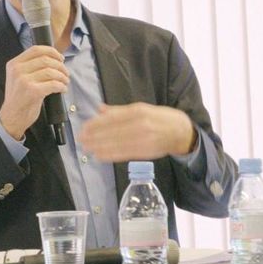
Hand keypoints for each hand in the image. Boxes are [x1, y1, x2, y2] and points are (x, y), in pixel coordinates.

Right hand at [0, 45, 69, 139]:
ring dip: (62, 76)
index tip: (60, 58)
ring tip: (65, 82)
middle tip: (66, 73)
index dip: (52, 51)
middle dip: (60, 66)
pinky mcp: (33, 91)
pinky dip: (61, 86)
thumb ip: (29, 66)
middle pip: (46, 60)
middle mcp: (18, 70)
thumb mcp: (17, 77)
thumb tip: (53, 59)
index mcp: (14, 64)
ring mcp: (24, 80)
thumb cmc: (18, 98)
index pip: (36, 49)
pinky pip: (53, 84)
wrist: (11, 117)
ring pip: (51, 72)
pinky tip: (62, 89)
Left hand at [79, 102, 196, 161]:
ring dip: (99, 147)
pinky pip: (124, 154)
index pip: (113, 118)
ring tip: (86, 148)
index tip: (84, 127)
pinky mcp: (145, 152)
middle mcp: (140, 125)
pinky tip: (99, 155)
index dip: (96, 124)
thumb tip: (100, 108)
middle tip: (81, 139)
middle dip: (94, 136)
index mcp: (138, 111)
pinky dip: (110, 155)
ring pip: (117, 144)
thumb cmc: (160, 118)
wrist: (181, 132)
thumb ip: (120, 110)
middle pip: (112, 131)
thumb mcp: (142, 108)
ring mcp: (143, 139)